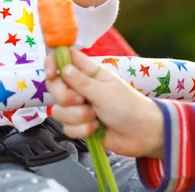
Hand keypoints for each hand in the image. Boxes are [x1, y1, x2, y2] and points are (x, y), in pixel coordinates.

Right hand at [45, 49, 164, 157]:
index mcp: (88, 73)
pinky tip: (96, 128)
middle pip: (55, 86)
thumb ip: (81, 81)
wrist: (143, 134)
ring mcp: (79, 107)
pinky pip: (66, 128)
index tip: (52, 73)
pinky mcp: (79, 125)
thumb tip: (63, 68)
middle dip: (65, 97)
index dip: (53, 63)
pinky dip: (81, 130)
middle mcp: (81, 88)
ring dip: (77, 116)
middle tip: (82, 101)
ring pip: (59, 110)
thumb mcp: (105, 92)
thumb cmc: (129, 107)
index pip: (64, 59)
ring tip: (95, 117)